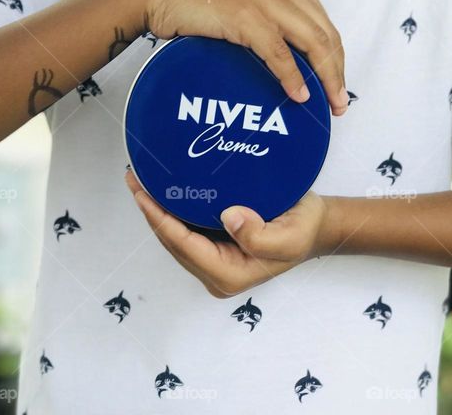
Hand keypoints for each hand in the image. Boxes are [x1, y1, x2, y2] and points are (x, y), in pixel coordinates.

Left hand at [125, 169, 332, 297]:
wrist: (317, 226)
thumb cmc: (304, 230)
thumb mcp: (289, 235)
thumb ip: (260, 236)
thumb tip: (228, 217)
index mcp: (228, 274)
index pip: (182, 244)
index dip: (157, 217)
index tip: (141, 190)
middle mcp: (216, 273)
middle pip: (171, 242)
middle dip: (150, 211)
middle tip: (134, 177)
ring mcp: (214, 262)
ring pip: (174, 236)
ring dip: (156, 210)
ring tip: (141, 179)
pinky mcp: (215, 247)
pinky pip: (185, 229)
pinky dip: (171, 209)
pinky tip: (162, 187)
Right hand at [137, 0, 348, 113]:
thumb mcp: (248, 1)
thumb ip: (274, 19)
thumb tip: (293, 60)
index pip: (326, 26)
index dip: (337, 60)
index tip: (338, 87)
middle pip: (327, 37)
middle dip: (337, 74)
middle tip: (339, 104)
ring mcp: (266, 1)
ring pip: (313, 44)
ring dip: (325, 79)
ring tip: (328, 105)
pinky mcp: (247, 17)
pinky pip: (279, 54)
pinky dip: (293, 77)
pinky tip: (298, 96)